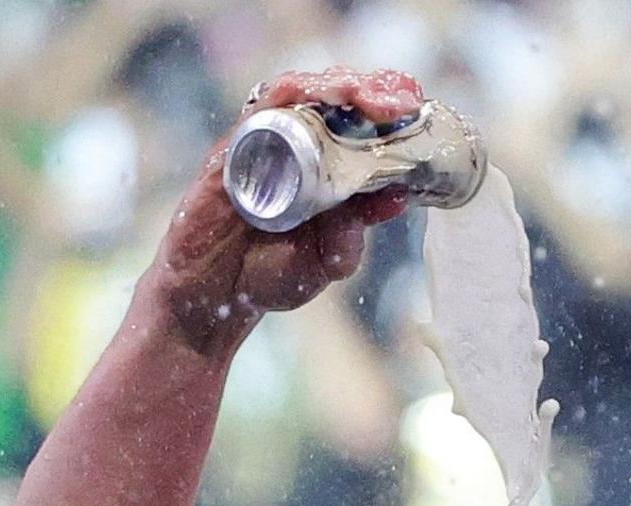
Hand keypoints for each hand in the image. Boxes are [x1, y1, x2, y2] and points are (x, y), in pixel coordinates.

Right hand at [154, 68, 420, 351]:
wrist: (213, 296)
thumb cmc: (270, 273)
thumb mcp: (327, 259)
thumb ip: (355, 235)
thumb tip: (399, 199)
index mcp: (330, 169)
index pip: (365, 122)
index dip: (392, 106)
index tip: (417, 104)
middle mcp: (298, 147)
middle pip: (339, 97)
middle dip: (373, 89)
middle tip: (400, 100)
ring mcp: (265, 142)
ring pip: (304, 92)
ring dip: (338, 85)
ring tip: (365, 94)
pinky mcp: (235, 145)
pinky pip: (263, 107)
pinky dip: (292, 93)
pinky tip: (318, 96)